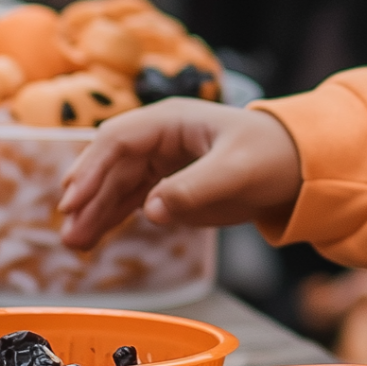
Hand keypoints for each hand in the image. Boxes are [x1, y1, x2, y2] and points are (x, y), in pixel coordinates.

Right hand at [57, 100, 301, 250]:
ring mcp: (161, 160)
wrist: (298, 168)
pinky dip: (111, 217)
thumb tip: (150, 210)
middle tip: (68, 232)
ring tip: (74, 245)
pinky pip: (130, 199)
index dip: (92, 169)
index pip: (118, 140)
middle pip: (110, 165)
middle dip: (87, 197)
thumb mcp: (237, 171)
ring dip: (93, 212)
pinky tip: (92, 237)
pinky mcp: (167, 183)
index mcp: (172, 120)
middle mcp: (159, 137)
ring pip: (115, 185)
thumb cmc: (272, 156)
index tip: (73, 201)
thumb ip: (194, 189)